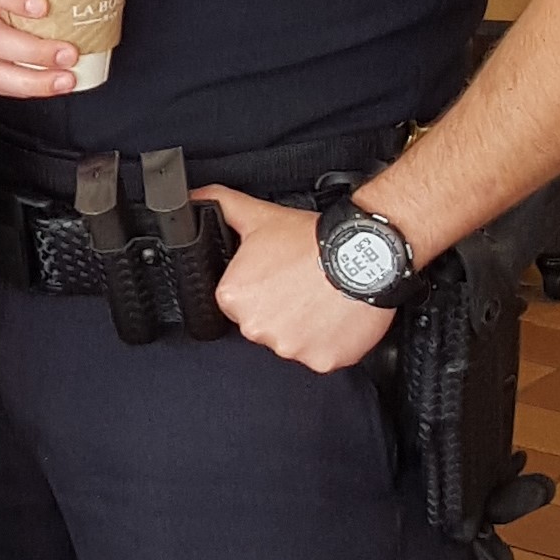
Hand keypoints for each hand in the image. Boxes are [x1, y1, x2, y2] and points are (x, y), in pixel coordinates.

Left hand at [193, 183, 396, 371]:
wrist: (364, 252)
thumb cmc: (312, 240)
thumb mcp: (258, 215)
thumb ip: (220, 205)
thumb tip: (195, 199)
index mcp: (234, 298)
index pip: (239, 304)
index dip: (261, 289)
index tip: (279, 279)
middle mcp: (256, 328)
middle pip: (265, 325)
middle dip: (281, 310)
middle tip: (302, 287)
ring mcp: (289, 347)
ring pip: (293, 342)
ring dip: (305, 326)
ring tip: (321, 299)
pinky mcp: (321, 361)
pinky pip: (321, 356)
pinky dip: (329, 341)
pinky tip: (335, 316)